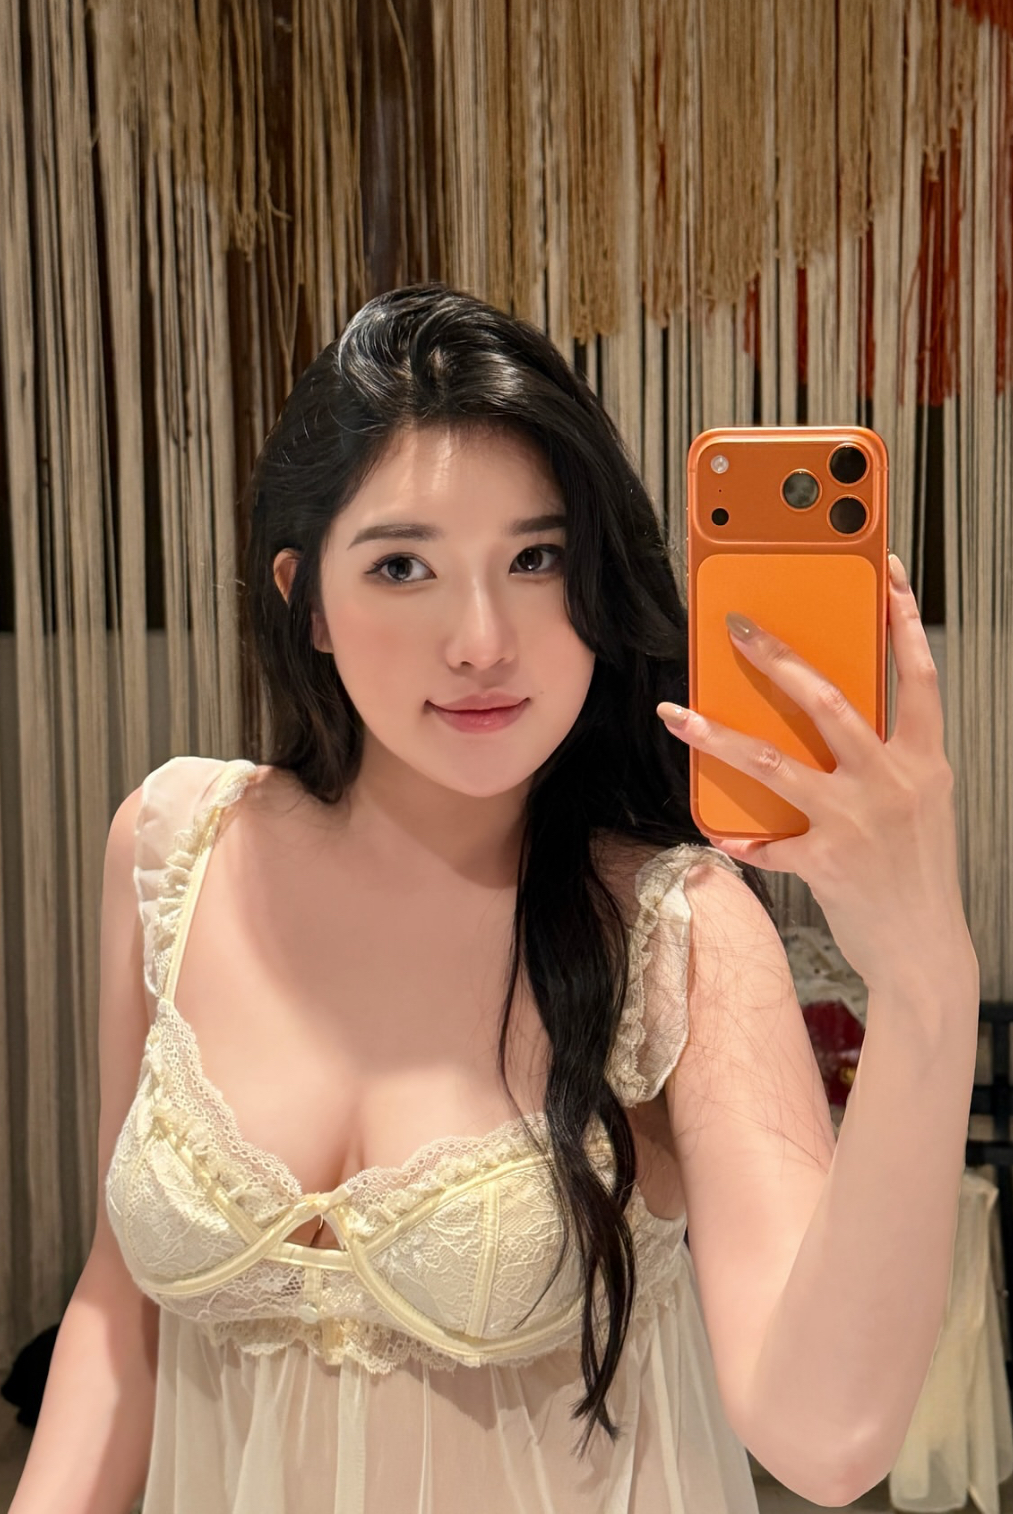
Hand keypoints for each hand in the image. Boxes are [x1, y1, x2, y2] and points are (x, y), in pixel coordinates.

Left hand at [657, 555, 973, 992]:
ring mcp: (857, 820)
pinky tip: (720, 834)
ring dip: (716, 736)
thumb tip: (829, 720)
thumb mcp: (919, 804)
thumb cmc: (917, 873)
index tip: (882, 575)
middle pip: (826, 701)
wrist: (926, 952)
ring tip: (676, 714)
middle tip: (735, 628)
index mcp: (924, 761)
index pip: (918, 677)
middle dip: (776, 658)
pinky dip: (741, 838)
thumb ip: (886, 761)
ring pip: (772, 761)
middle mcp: (893, 782)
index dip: (902, 623)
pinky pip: (766, 840)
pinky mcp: (825, 861)